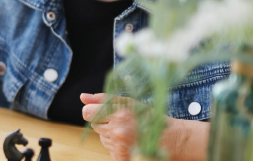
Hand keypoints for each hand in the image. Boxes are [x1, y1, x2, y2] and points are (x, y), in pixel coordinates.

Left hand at [81, 93, 209, 160]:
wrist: (170, 140)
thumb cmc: (150, 118)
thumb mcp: (129, 102)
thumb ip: (103, 99)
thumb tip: (83, 97)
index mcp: (120, 115)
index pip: (88, 113)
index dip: (93, 111)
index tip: (101, 111)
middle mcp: (118, 132)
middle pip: (94, 125)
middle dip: (105, 122)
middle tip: (123, 121)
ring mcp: (119, 148)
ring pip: (101, 137)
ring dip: (110, 134)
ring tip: (129, 132)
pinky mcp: (121, 159)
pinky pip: (108, 149)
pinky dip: (116, 145)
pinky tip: (129, 142)